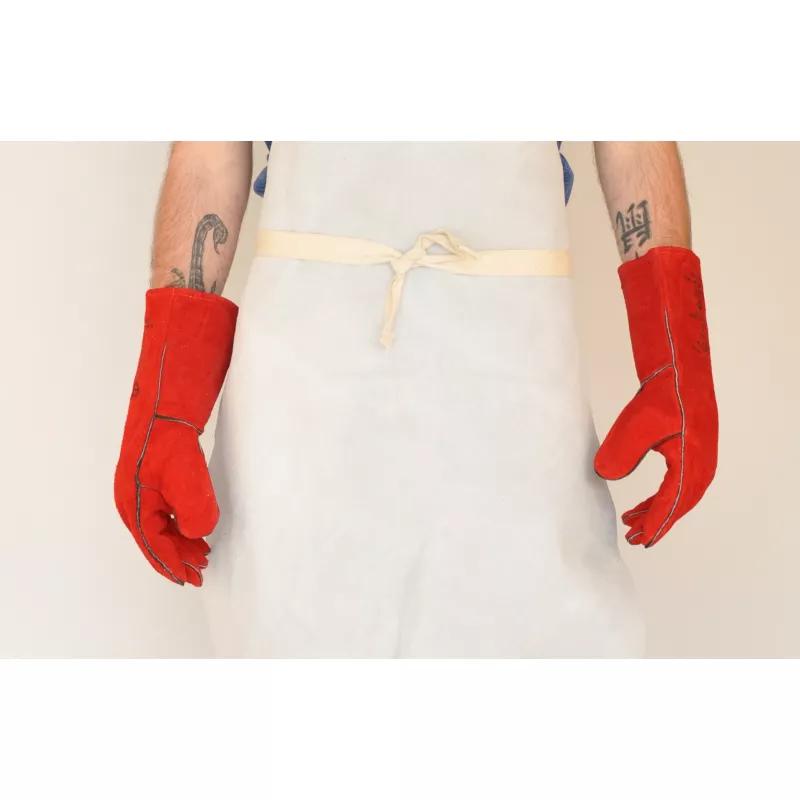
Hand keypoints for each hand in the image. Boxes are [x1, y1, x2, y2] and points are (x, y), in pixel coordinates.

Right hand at [114, 288, 236, 583]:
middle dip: (176, 551)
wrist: (177, 352)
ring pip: (159, 512)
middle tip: (203, 567)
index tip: (195, 578)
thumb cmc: (175, 399)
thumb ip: (192, 495)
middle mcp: (135, 477)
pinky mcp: (163, 450)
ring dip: (179, 533)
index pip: (150, 536)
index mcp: (133, 484)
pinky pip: (167, 494)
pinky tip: (197, 513)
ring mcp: (147, 463)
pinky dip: (181, 511)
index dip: (172, 560)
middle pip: (152, 529)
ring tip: (202, 548)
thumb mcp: (185, 453)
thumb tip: (200, 531)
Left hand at [594, 247, 717, 547]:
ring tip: (632, 521)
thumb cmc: (665, 388)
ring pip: (678, 493)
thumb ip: (622, 451)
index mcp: (695, 459)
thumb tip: (604, 476)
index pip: (674, 502)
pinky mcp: (690, 444)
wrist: (681, 358)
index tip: (639, 539)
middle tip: (633, 538)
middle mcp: (702, 460)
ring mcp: (699, 452)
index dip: (656, 523)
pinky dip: (661, 492)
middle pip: (678, 503)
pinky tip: (644, 496)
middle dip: (656, 522)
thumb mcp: (640, 420)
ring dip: (657, 509)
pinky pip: (677, 479)